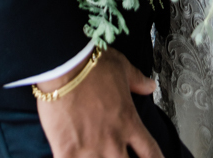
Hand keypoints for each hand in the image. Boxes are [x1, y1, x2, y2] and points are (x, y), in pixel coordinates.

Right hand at [35, 46, 162, 157]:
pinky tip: (74, 157)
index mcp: (128, 122)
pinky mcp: (66, 153)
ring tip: (97, 155)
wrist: (61, 66)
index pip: (150, 153)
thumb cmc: (91, 65)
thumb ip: (137, 80)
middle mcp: (112, 141)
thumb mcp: (121, 67)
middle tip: (119, 155)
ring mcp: (90, 150)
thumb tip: (150, 85)